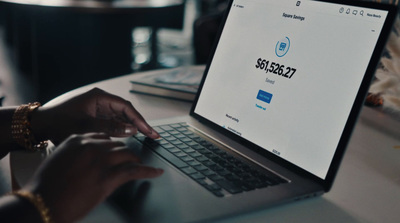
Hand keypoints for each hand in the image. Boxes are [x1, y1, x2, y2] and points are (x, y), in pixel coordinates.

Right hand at [23, 133, 163, 222]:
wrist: (42, 203)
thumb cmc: (46, 186)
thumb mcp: (59, 160)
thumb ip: (76, 154)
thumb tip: (88, 158)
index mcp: (77, 140)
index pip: (103, 136)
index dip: (112, 145)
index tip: (117, 149)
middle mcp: (92, 146)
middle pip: (117, 145)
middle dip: (124, 153)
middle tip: (129, 159)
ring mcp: (102, 161)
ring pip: (127, 154)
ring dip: (136, 160)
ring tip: (140, 164)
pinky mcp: (109, 177)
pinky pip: (135, 171)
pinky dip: (148, 171)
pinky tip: (156, 172)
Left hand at [32, 88, 159, 143]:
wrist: (40, 126)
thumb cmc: (58, 124)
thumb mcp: (85, 127)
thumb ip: (110, 127)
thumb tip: (132, 129)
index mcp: (99, 97)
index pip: (126, 107)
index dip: (140, 120)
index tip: (150, 131)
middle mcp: (100, 101)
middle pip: (126, 111)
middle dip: (140, 123)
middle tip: (153, 135)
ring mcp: (98, 108)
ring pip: (121, 117)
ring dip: (132, 126)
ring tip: (147, 136)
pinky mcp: (95, 116)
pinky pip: (113, 121)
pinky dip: (123, 128)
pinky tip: (130, 136)